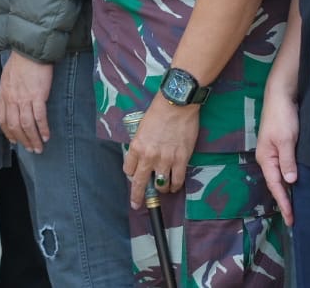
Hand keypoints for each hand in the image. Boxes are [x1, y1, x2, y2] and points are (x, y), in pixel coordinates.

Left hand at [0, 53, 52, 153]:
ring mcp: (24, 98)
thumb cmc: (20, 61)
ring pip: (27, 125)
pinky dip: (43, 129)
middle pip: (15, 126)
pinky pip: (39, 117)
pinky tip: (47, 136)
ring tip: (39, 148)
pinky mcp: (38, 96)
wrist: (30, 51)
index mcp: (3, 94)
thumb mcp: (7, 77)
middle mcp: (12, 99)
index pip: (2, 119)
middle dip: (23, 140)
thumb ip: (8, 91)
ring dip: (33, 139)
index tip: (14, 141)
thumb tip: (12, 102)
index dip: (8, 132)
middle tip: (30, 149)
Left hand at [124, 94, 197, 208]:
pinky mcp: (181, 159)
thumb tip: (142, 158)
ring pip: (161, 185)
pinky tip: (174, 186)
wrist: (176, 105)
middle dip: (137, 196)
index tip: (134, 177)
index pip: (128, 169)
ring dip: (161, 189)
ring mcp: (166, 160)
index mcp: (136, 147)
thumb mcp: (141, 129)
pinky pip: (177, 180)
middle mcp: (149, 156)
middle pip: (140, 183)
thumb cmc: (157, 113)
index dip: (131, 174)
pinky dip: (175, 186)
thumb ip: (141, 145)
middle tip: (136, 204)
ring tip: (163, 188)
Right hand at [256, 88, 298, 224]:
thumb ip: (287, 161)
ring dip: (286, 191)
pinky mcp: (280, 147)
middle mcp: (267, 157)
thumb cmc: (282, 117)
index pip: (275, 185)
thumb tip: (290, 182)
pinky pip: (284, 168)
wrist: (280, 96)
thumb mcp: (286, 139)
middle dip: (283, 201)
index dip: (283, 203)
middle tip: (292, 219)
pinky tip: (295, 184)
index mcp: (266, 158)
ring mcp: (273, 152)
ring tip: (294, 206)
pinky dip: (288, 179)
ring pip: (280, 177)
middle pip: (275, 183)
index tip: (290, 219)